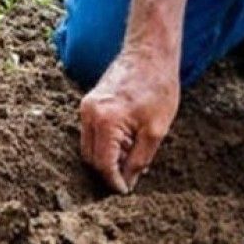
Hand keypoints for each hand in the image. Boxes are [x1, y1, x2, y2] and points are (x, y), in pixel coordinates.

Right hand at [79, 48, 179, 192]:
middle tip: (129, 178)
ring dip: (106, 158)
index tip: (125, 191)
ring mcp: (86, 108)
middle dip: (108, 172)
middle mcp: (89, 115)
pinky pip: (91, 134)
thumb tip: (128, 182)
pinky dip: (104, 144)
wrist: (150, 53)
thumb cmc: (158, 87)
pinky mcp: (88, 104)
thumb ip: (139, 160)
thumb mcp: (156, 130)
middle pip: (91, 158)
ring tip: (130, 157)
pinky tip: (125, 142)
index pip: (103, 164)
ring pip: (88, 147)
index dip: (114, 182)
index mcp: (105, 121)